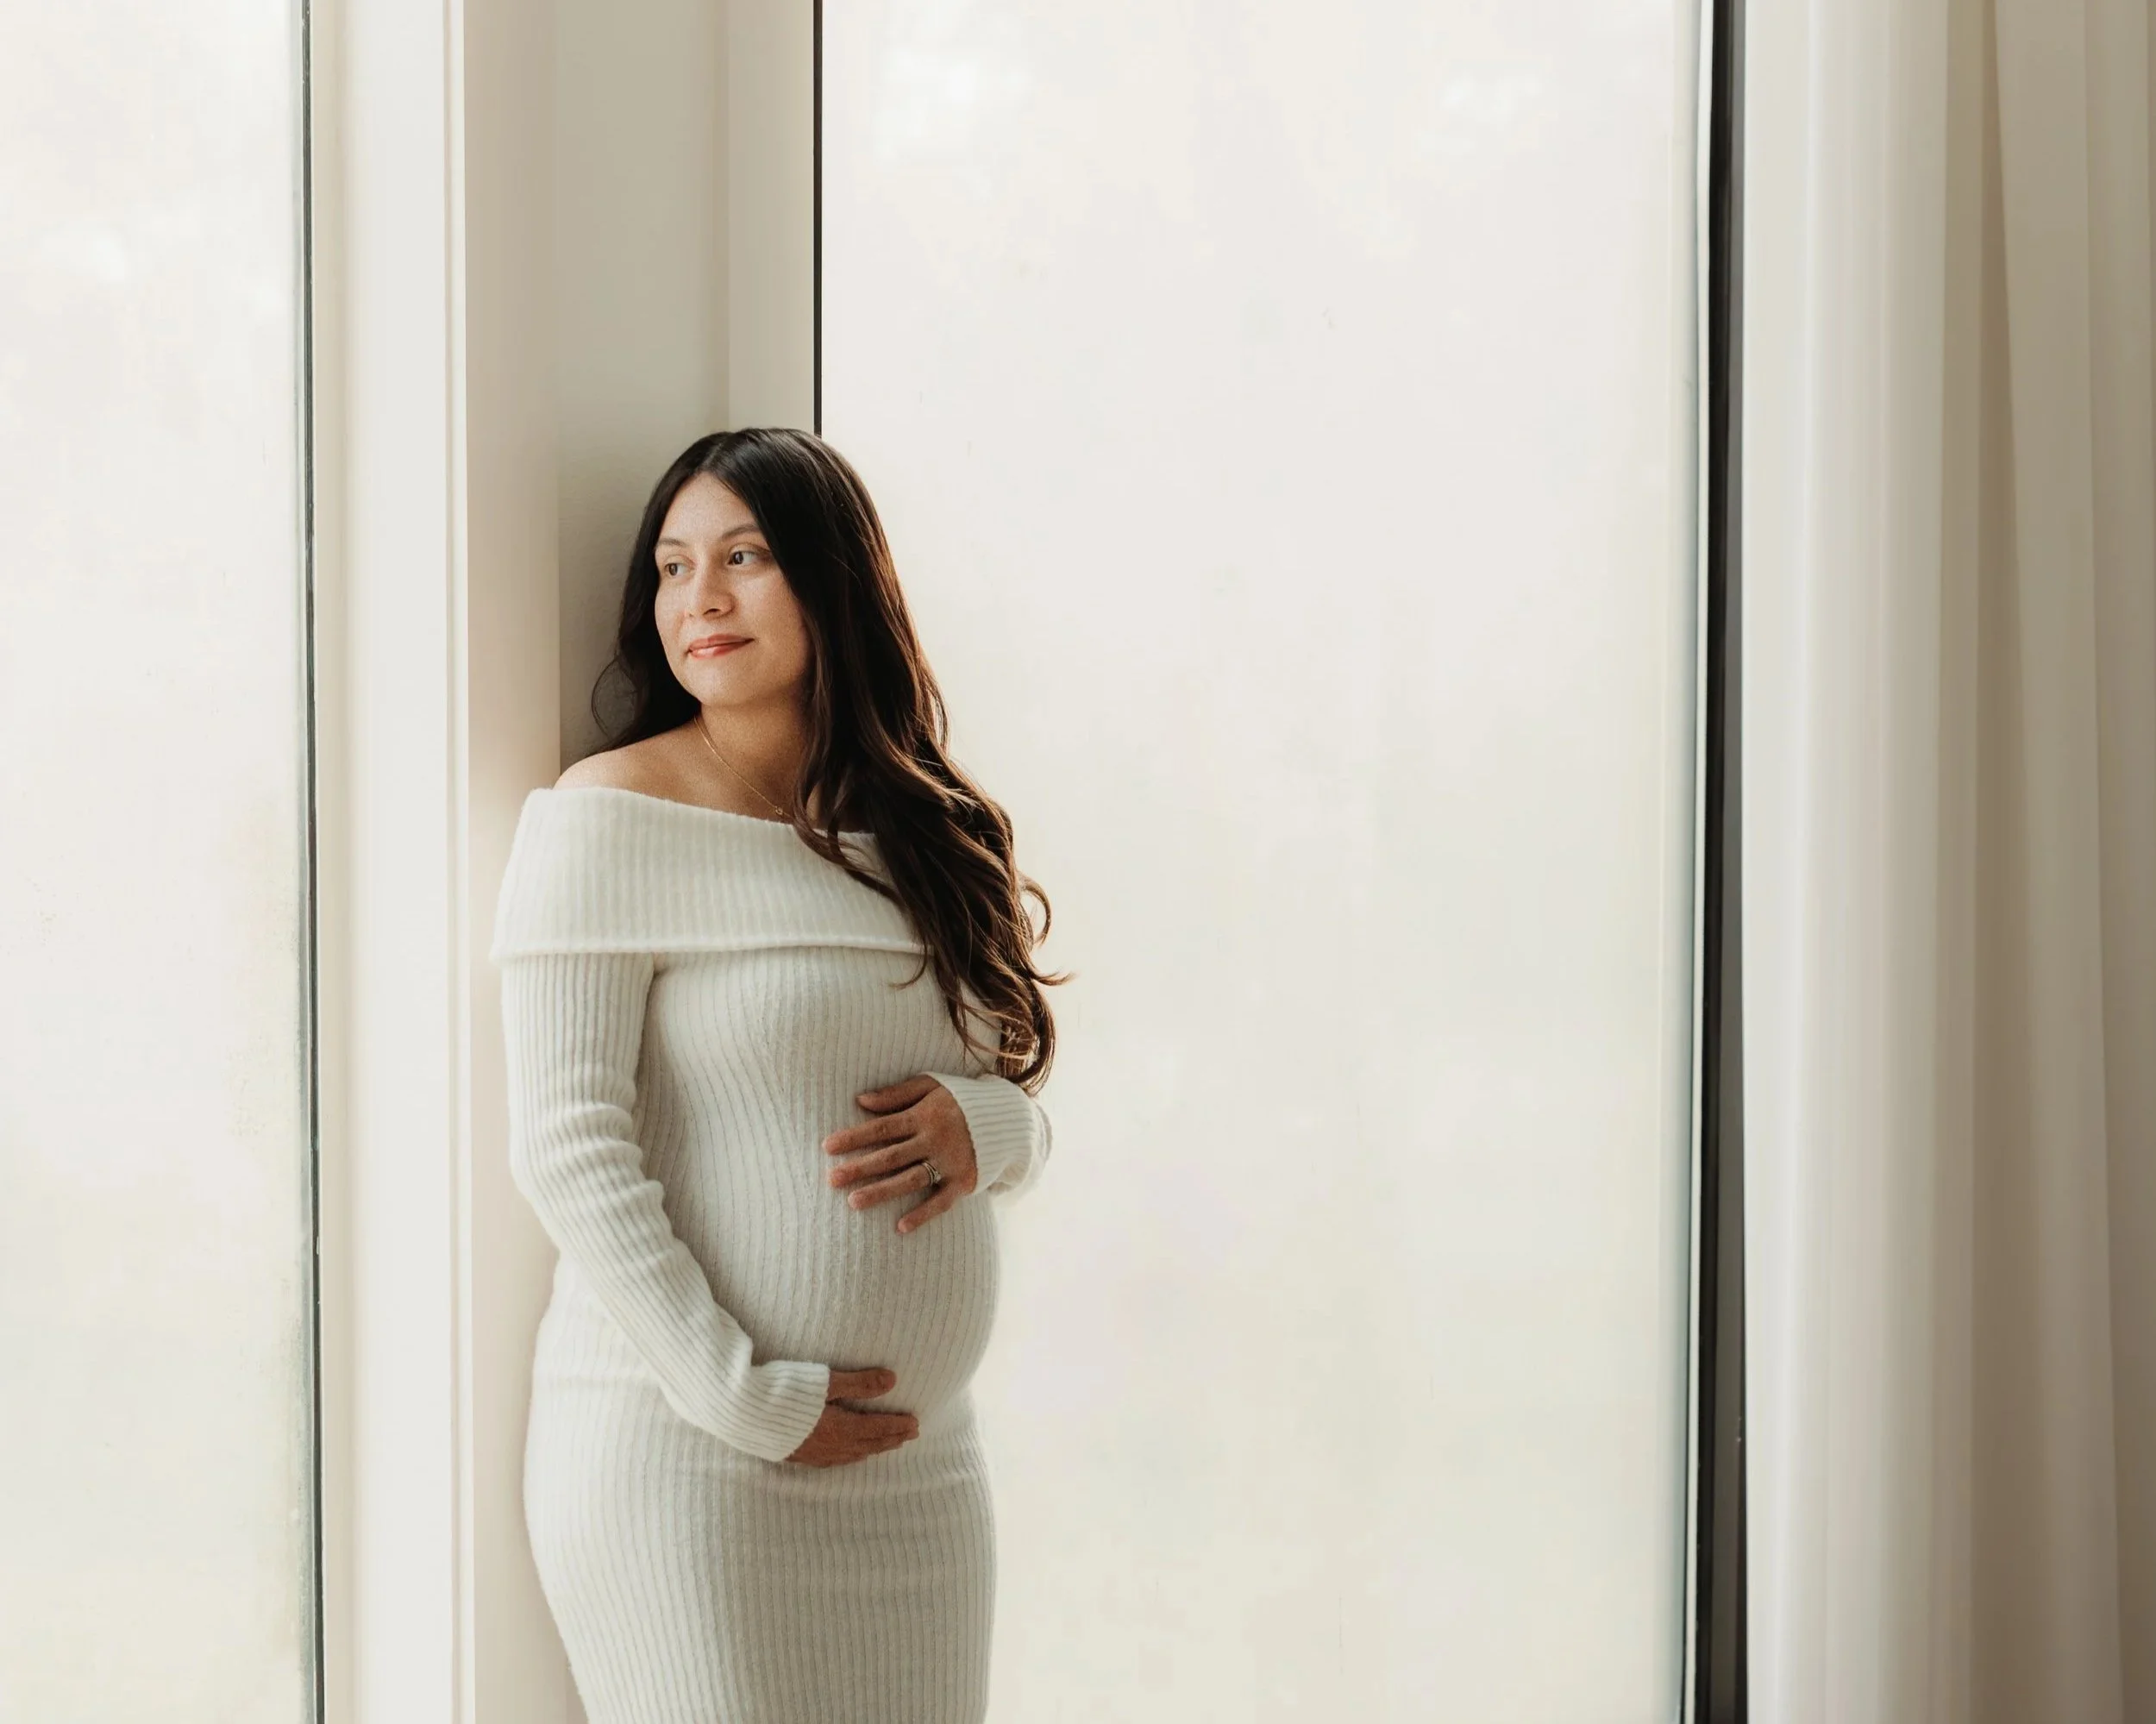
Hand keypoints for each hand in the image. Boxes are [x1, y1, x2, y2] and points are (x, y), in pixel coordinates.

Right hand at [783, 1367, 918, 1466]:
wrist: (742, 1413)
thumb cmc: (785, 1392)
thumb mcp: (826, 1382)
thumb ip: (860, 1382)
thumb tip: (894, 1379)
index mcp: (840, 1429)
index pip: (877, 1429)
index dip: (898, 1426)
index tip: (916, 1424)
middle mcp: (829, 1447)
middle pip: (868, 1445)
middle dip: (891, 1439)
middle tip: (911, 1436)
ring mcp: (812, 1454)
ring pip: (851, 1456)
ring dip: (872, 1449)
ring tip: (886, 1446)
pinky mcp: (795, 1456)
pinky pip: (833, 1461)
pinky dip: (849, 1457)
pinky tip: (848, 1457)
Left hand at [823, 1074, 977, 1234]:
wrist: (1008, 1119)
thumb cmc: (962, 1100)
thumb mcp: (932, 1085)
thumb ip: (897, 1093)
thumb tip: (861, 1100)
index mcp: (924, 1115)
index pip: (882, 1128)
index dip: (854, 1137)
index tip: (827, 1147)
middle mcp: (934, 1140)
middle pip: (890, 1156)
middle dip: (859, 1167)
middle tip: (831, 1179)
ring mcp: (950, 1163)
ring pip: (910, 1180)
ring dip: (882, 1192)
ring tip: (853, 1202)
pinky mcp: (964, 1182)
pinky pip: (941, 1202)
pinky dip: (922, 1215)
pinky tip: (900, 1227)